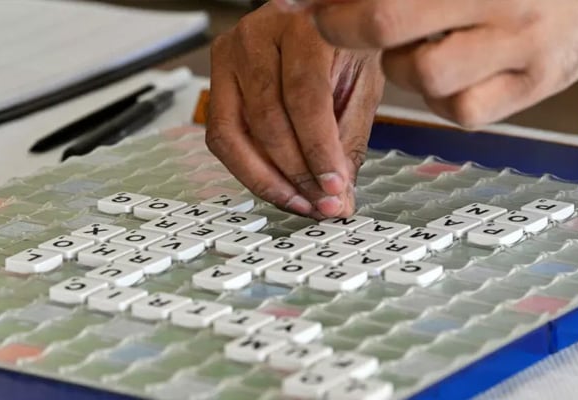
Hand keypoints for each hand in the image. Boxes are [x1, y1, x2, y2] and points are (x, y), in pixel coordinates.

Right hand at [206, 3, 384, 218]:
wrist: (316, 20)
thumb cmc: (341, 46)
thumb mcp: (361, 83)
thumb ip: (349, 139)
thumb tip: (338, 199)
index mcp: (303, 26)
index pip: (304, 98)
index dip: (318, 150)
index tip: (333, 187)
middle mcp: (258, 35)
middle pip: (266, 118)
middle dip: (295, 173)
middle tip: (320, 202)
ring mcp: (229, 55)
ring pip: (232, 133)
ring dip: (267, 179)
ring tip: (298, 202)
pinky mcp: (216, 78)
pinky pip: (221, 136)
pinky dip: (247, 169)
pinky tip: (275, 185)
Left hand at [288, 0, 577, 128]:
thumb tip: (319, 0)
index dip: (332, 2)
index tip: (299, 5)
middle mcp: (500, 1)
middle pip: (386, 21)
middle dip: (346, 27)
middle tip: (336, 24)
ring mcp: (520, 46)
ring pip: (422, 76)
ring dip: (405, 66)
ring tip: (426, 45)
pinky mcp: (530, 88)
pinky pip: (459, 111)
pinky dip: (445, 99)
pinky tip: (460, 75)